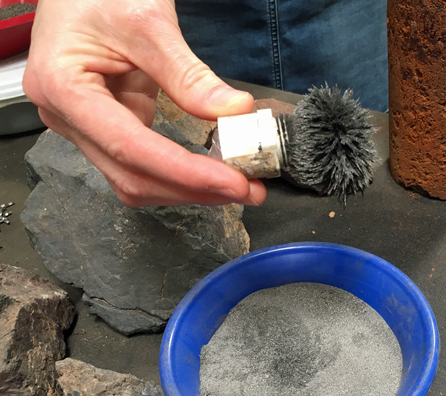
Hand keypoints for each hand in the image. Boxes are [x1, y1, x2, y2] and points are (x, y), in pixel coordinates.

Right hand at [23, 0, 266, 206]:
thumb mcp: (147, 21)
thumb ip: (189, 74)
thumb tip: (236, 111)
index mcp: (64, 88)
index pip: (130, 148)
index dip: (185, 173)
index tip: (235, 183)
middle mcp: (67, 120)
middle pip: (132, 177)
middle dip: (193, 190)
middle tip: (247, 190)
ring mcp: (84, 130)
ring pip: (135, 181)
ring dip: (187, 190)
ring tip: (234, 186)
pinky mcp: (105, 132)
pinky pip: (141, 167)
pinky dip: (177, 175)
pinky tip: (208, 173)